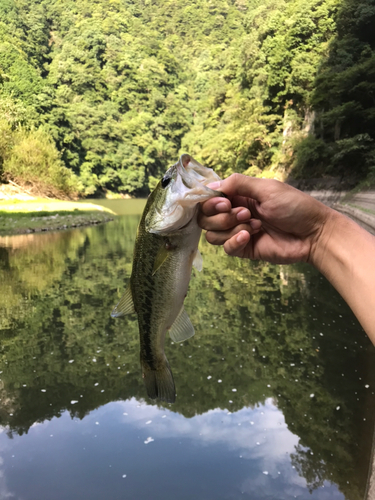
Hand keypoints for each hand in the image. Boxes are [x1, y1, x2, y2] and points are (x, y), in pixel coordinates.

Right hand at [198, 173, 332, 263]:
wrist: (313, 233)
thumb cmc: (294, 206)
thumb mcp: (267, 188)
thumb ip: (238, 184)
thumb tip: (211, 184)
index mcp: (239, 196)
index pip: (209, 199)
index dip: (209, 201)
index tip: (223, 202)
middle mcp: (234, 213)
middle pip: (205, 218)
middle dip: (220, 216)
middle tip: (244, 213)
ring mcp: (238, 232)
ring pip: (212, 234)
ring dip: (230, 228)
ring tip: (254, 224)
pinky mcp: (244, 249)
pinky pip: (226, 248)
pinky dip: (234, 241)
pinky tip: (251, 236)